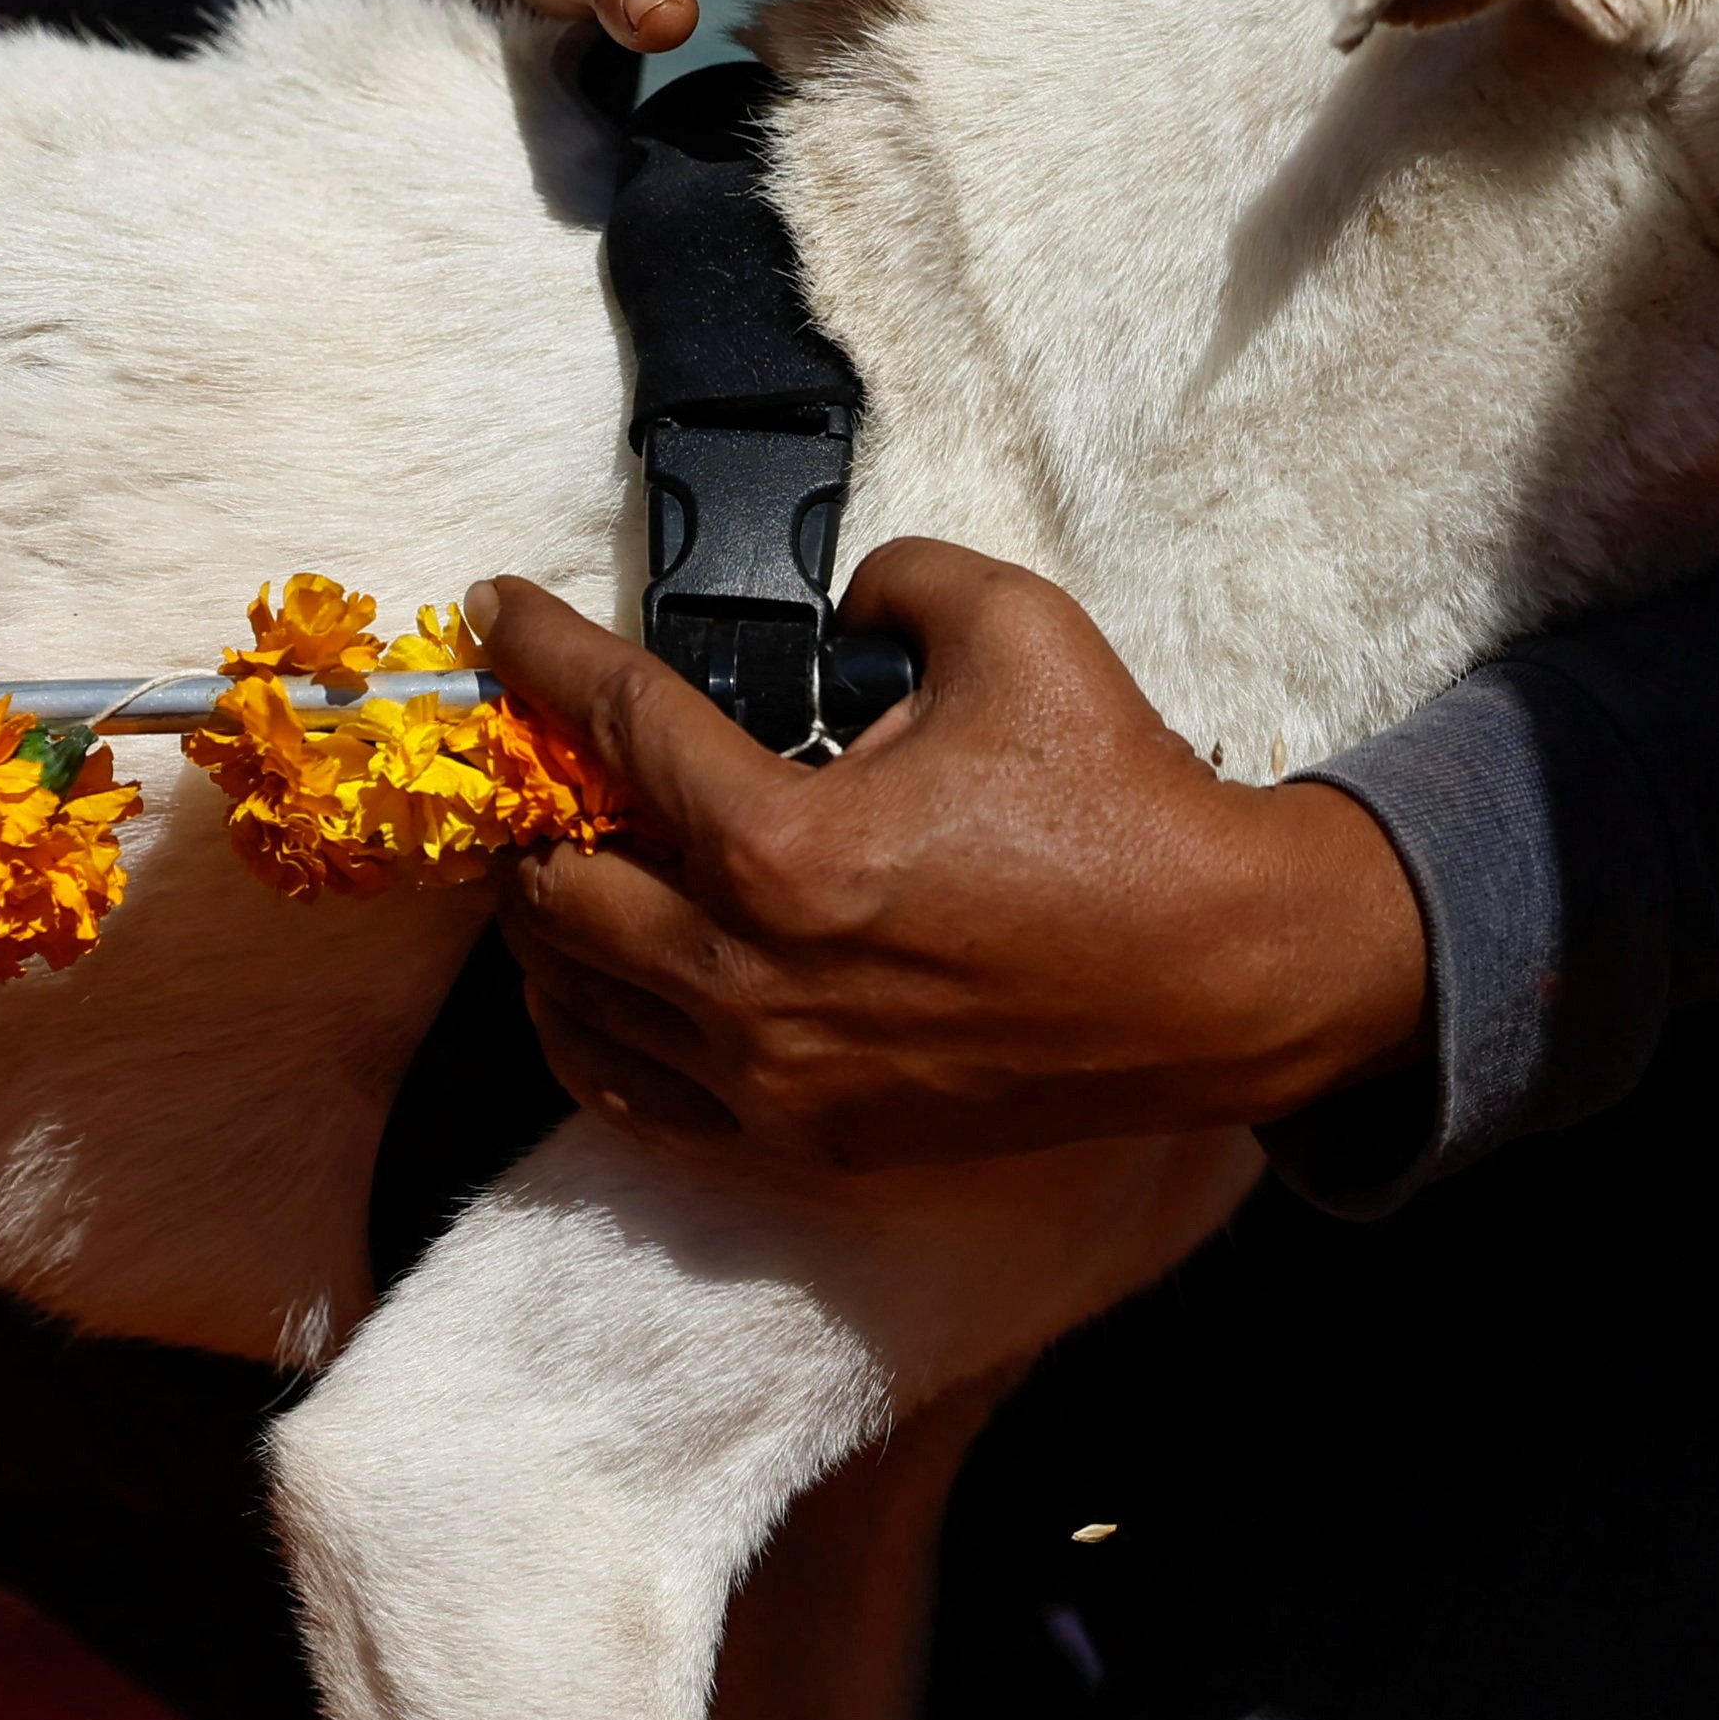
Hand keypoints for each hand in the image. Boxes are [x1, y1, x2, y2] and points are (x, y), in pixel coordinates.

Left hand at [470, 541, 1422, 1164]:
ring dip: (548, 924)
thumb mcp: (1017, 628)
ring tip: (561, 863)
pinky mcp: (806, 1139)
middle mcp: (752, 979)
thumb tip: (839, 603)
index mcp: (785, 848)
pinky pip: (633, 1097)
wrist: (1221, 978)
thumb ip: (897, 580)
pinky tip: (592, 986)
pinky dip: (590, 1035)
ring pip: (572, 1002)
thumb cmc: (1123, 805)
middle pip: (556, 888)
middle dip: (531, 809)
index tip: (497, 611)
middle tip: (540, 762)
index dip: (540, 653)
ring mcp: (771, 1077)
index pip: (614, 729)